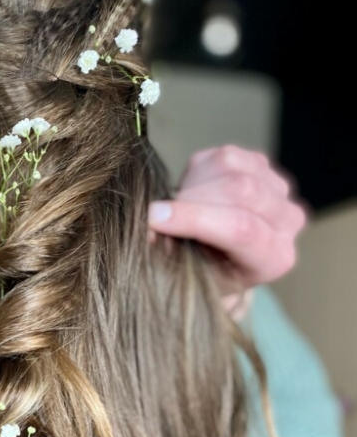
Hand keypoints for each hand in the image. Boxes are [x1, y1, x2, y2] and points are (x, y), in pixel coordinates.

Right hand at [148, 145, 307, 317]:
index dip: (195, 219)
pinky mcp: (261, 164)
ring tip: (179, 206)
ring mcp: (278, 188)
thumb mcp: (188, 279)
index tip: (154, 218)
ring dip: (192, 185)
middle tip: (159, 214)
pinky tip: (192, 192)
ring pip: (232, 168)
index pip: (241, 229)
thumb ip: (174, 256)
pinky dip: (197, 172)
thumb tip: (148, 228)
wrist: (217, 262)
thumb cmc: (202, 276)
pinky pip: (225, 156)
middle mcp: (288, 222)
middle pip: (241, 191)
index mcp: (274, 258)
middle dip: (190, 199)